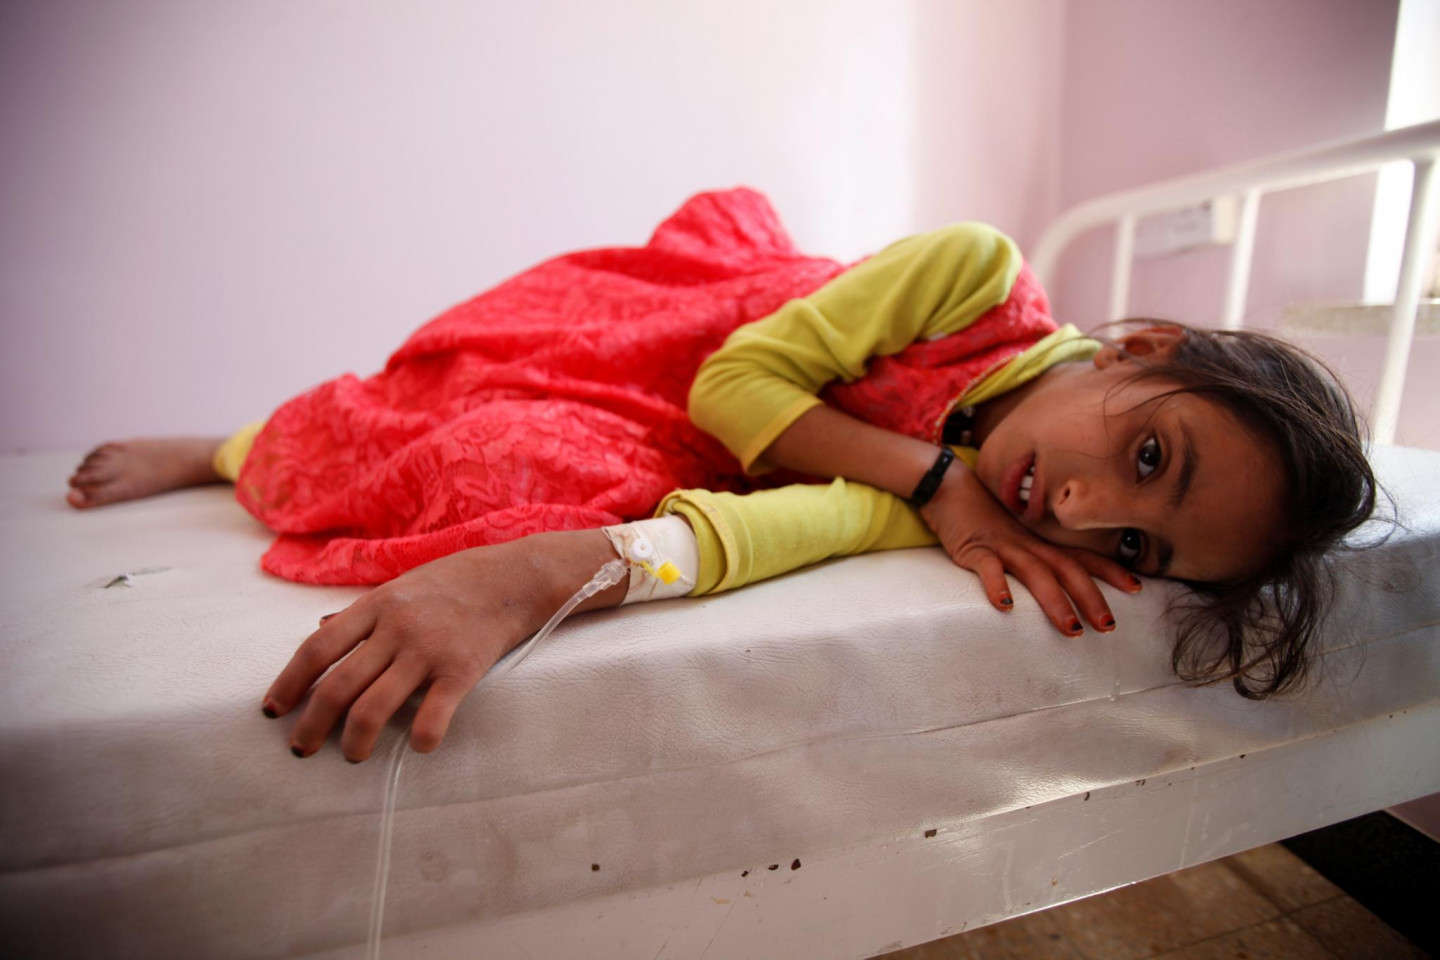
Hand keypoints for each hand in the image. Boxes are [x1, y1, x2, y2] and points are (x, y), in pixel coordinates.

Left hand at [263, 530, 623, 761]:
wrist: (513, 578)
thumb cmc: (452, 583)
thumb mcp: (399, 587)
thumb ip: (359, 613)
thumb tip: (320, 631)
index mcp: (375, 607)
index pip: (317, 649)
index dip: (290, 682)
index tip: (273, 710)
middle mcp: (396, 629)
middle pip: (337, 686)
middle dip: (312, 725)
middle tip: (301, 748)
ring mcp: (429, 650)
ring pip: (374, 707)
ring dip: (354, 741)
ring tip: (352, 756)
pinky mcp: (462, 670)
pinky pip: (432, 715)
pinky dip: (419, 738)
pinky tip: (416, 746)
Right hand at [919, 463, 1139, 635]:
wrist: (949, 487)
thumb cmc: (984, 516)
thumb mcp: (1017, 535)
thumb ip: (1037, 554)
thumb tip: (1061, 581)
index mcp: (1041, 542)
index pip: (1083, 556)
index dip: (1111, 571)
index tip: (1138, 589)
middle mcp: (1029, 544)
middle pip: (1067, 569)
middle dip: (1091, 598)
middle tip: (1108, 626)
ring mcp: (1002, 546)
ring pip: (1036, 573)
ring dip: (1056, 601)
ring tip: (1071, 628)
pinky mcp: (974, 548)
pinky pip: (987, 567)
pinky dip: (997, 585)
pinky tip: (1005, 606)